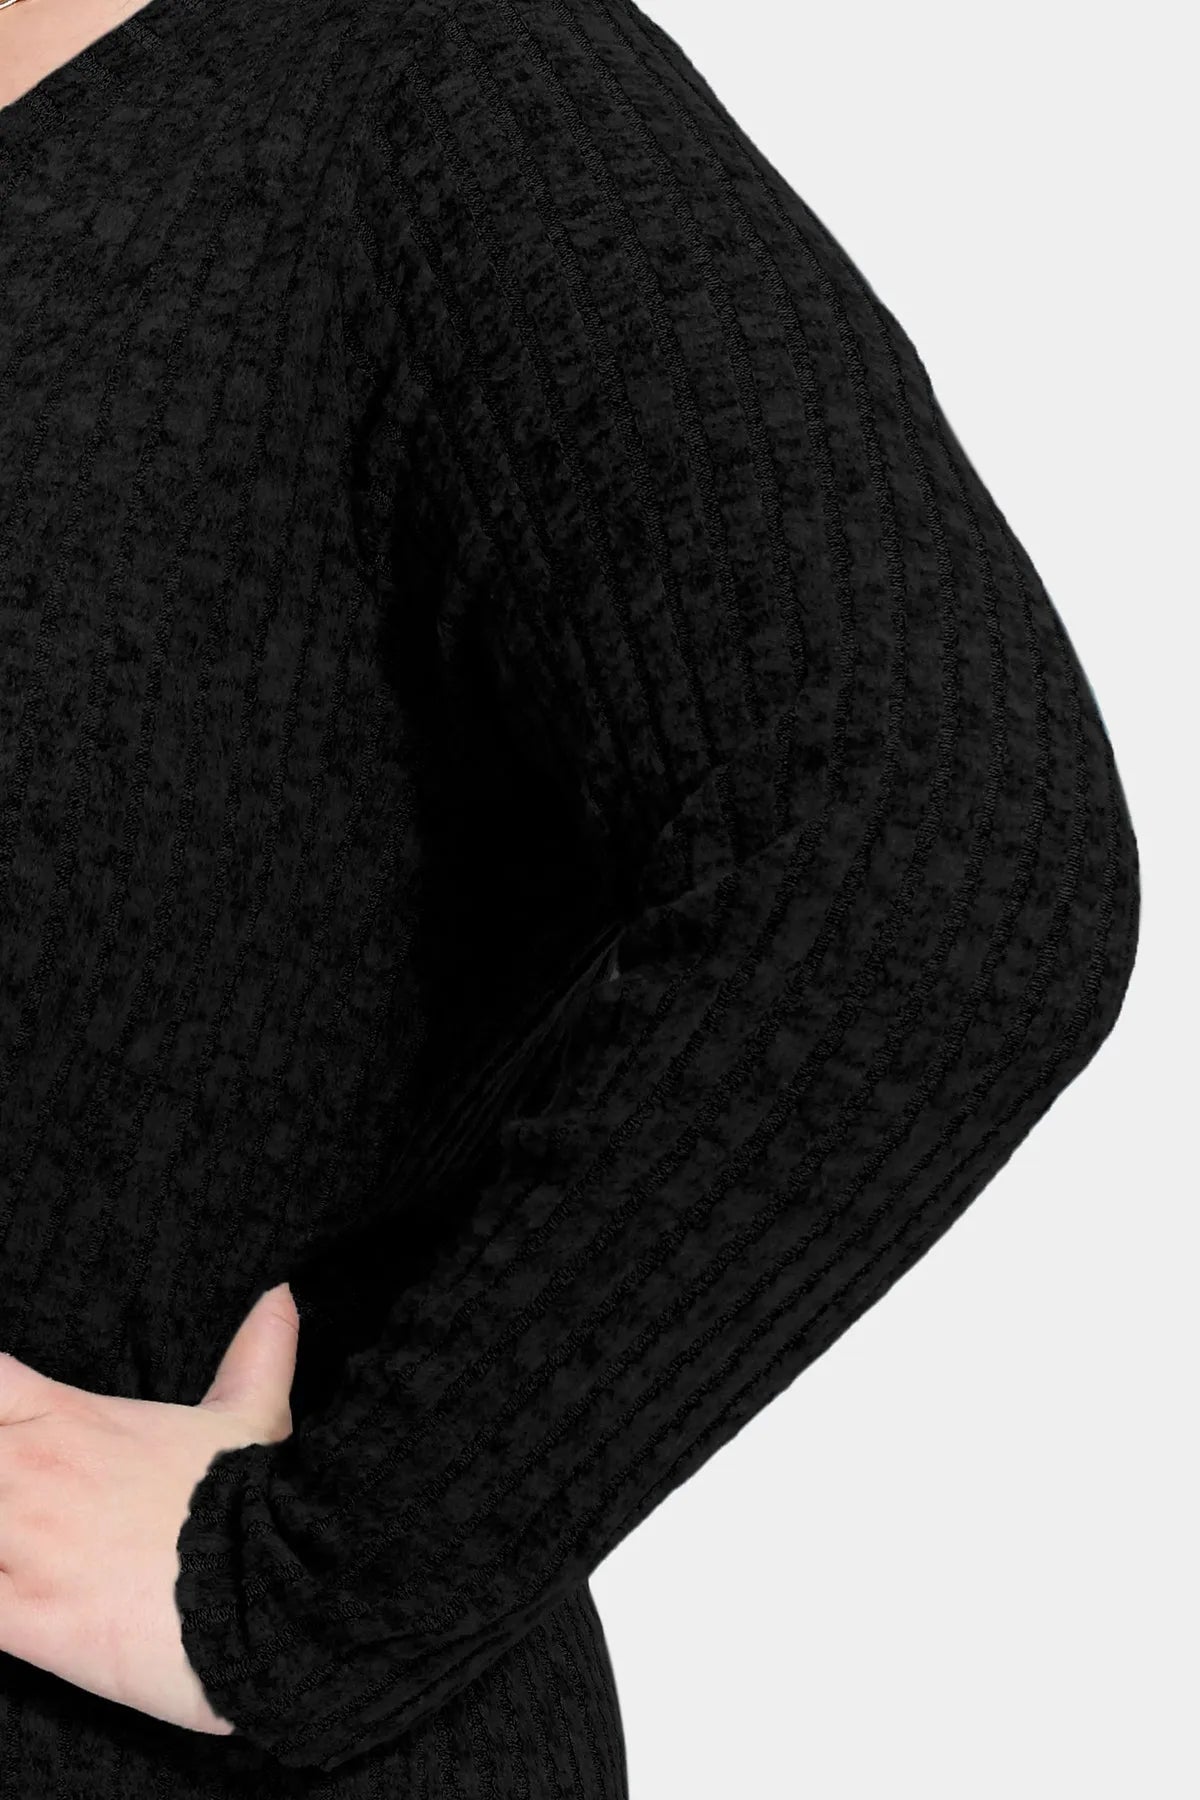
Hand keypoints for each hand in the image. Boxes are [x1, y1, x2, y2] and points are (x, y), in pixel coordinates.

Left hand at [0, 1281, 298, 1734]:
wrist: (265, 1589)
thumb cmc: (250, 1504)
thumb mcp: (254, 1416)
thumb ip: (255, 1353)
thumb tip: (282, 1295)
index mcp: (70, 1419)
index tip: (7, 1425)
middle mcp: (31, 1471)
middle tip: (15, 1496)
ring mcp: (18, 1543)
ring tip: (11, 1551)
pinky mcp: (18, 1619)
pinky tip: (7, 1600)